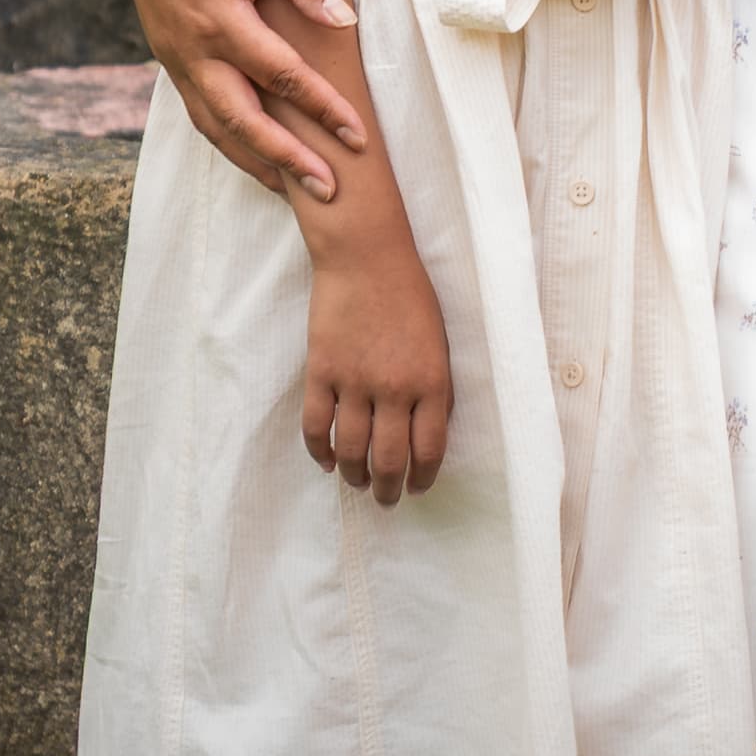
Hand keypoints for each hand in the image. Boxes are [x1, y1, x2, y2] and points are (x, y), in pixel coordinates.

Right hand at [109, 0, 368, 199]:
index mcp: (217, 18)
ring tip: (291, 191)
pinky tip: (249, 151)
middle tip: (329, 191)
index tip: (359, 137)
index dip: (322, 108)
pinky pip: (198, 109)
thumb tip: (342, 19)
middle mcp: (191, 48)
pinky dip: (227, 138)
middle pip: (242, 122)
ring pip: (214, 125)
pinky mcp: (167, 53)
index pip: (281, 77)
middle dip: (287, 160)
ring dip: (254, 161)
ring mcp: (174, 55)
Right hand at [302, 247, 452, 503]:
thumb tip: (427, 433)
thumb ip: (435, 389)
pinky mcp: (321, 372)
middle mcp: (394, 388)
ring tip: (358, 482)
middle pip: (389, 460)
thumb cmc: (410, 295)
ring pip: (351, 451)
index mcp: (432, 381)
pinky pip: (316, 426)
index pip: (429, 450)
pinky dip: (320, 452)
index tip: (418, 487)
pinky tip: (327, 460)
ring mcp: (354, 382)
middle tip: (386, 498)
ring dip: (354, 476)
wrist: (366, 256)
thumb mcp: (439, 343)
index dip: (423, 477)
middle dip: (388, 489)